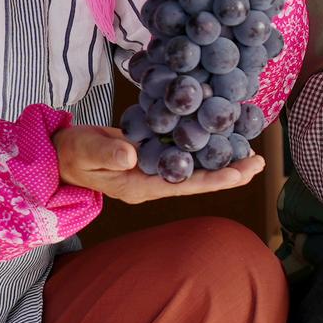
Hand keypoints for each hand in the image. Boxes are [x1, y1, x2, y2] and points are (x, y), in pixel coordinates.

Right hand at [56, 125, 264, 203]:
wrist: (62, 153)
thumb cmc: (72, 154)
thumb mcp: (85, 152)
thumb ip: (108, 154)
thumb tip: (134, 154)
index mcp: (140, 187)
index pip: (184, 185)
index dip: (212, 179)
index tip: (239, 173)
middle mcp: (153, 181)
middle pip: (199, 179)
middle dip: (229, 171)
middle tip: (260, 161)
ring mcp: (155, 170)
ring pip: (196, 166)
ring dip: (222, 158)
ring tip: (253, 151)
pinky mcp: (153, 154)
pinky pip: (185, 152)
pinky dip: (204, 144)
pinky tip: (222, 134)